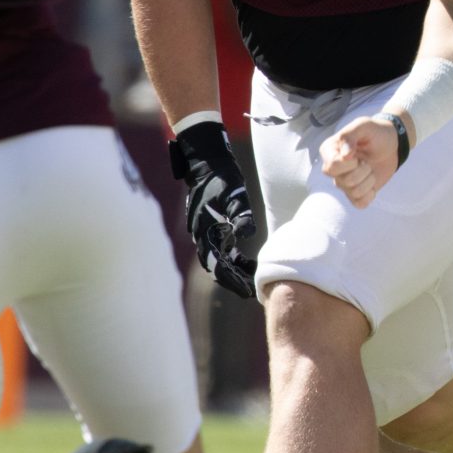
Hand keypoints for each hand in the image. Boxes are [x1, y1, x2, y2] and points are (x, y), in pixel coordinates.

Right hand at [168, 122, 256, 298]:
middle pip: (215, 266)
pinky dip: (231, 257)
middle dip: (232, 280)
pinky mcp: (209, 225)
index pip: (217, 263)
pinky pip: (219, 248)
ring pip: (217, 259)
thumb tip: (248, 233)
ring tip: (251, 279)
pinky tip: (246, 261)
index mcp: (205, 229)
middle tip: (250, 292)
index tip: (245, 290)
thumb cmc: (222, 176)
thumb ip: (241, 213)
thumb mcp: (235, 193)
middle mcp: (201, 234)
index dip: (231, 279)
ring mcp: (204, 230)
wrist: (207, 160)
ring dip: (232, 270)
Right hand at [322, 114, 398, 208]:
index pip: (331, 167)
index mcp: (329, 151)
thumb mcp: (364, 125)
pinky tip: (373, 184)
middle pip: (342, 182)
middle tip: (366, 161)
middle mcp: (333, 169)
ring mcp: (344, 182)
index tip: (358, 153)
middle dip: (361, 172)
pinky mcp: (356, 193)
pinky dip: (369, 195)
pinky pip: (359, 204)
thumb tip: (344, 155)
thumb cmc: (375, 132)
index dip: (349, 163)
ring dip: (369, 180)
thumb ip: (350, 135)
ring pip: (353, 192)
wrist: (392, 143)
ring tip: (371, 169)